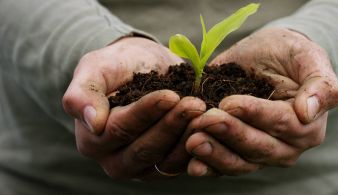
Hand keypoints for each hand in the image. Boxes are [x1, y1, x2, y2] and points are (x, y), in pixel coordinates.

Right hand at [62, 37, 205, 179]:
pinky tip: (209, 125)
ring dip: (188, 136)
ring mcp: (141, 168)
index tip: (170, 95)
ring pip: (165, 160)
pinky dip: (197, 146)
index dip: (146, 112)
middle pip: (144, 149)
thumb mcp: (95, 68)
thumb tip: (93, 124)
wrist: (140, 68)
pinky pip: (182, 163)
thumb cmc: (116, 67)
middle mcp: (114, 160)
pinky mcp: (164, 167)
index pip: (120, 129)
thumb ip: (83, 93)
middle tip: (194, 104)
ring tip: (205, 112)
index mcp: (93, 139)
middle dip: (171, 125)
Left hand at [185, 27, 337, 175]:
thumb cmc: (289, 55)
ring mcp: (260, 153)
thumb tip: (308, 112)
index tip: (229, 103)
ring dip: (215, 154)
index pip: (282, 123)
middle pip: (258, 147)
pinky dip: (208, 166)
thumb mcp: (309, 57)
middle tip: (205, 120)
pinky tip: (192, 164)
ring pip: (240, 162)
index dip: (255, 114)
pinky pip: (224, 166)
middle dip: (231, 134)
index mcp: (307, 125)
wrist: (268, 58)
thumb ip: (320, 84)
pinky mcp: (237, 153)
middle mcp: (285, 146)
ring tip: (193, 142)